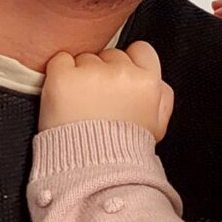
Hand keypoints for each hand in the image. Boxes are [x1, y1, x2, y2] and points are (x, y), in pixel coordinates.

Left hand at [38, 44, 174, 138]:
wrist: (92, 171)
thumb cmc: (122, 151)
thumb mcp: (156, 125)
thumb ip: (162, 97)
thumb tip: (157, 82)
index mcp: (147, 82)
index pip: (141, 50)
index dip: (129, 63)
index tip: (120, 80)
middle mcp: (122, 73)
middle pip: (110, 54)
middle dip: (103, 73)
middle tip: (99, 101)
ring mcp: (92, 74)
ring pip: (85, 58)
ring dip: (81, 76)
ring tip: (81, 105)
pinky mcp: (63, 78)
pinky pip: (59, 61)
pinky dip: (59, 76)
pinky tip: (65, 97)